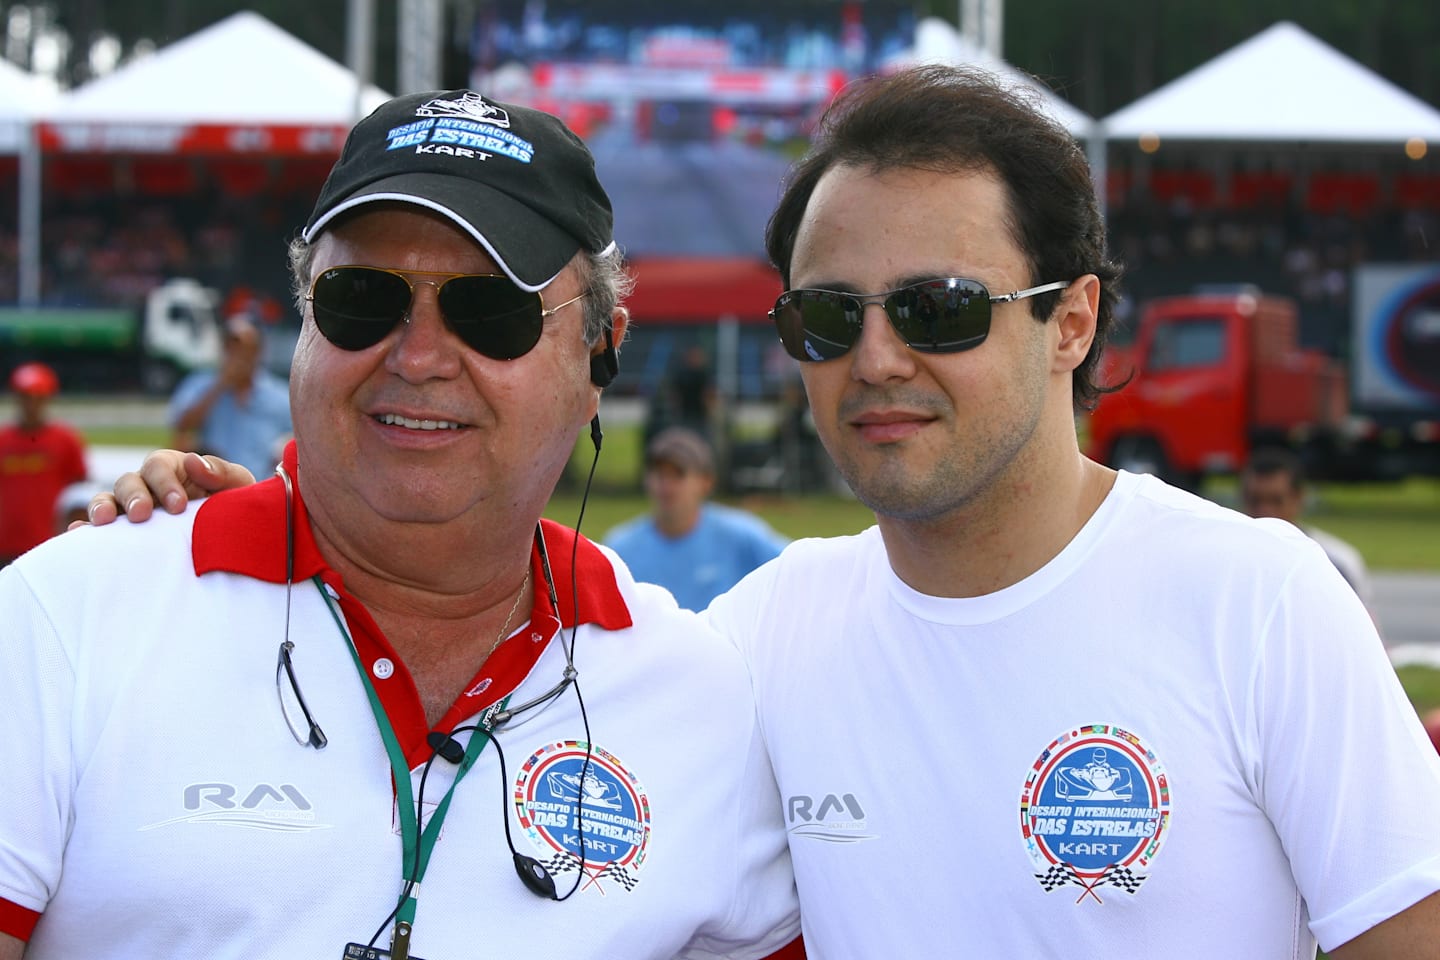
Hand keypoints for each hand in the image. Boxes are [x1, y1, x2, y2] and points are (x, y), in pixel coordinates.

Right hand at [76, 451, 256, 527]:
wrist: (232, 540)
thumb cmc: (234, 507)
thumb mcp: (238, 486)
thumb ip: (222, 471)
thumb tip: (192, 461)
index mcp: (173, 468)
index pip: (157, 465)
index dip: (165, 482)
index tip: (179, 506)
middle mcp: (147, 486)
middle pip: (128, 481)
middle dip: (134, 496)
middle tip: (143, 514)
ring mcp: (131, 509)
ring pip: (107, 501)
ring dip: (103, 508)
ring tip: (105, 522)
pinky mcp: (123, 534)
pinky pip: (98, 530)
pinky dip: (84, 531)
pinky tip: (77, 535)